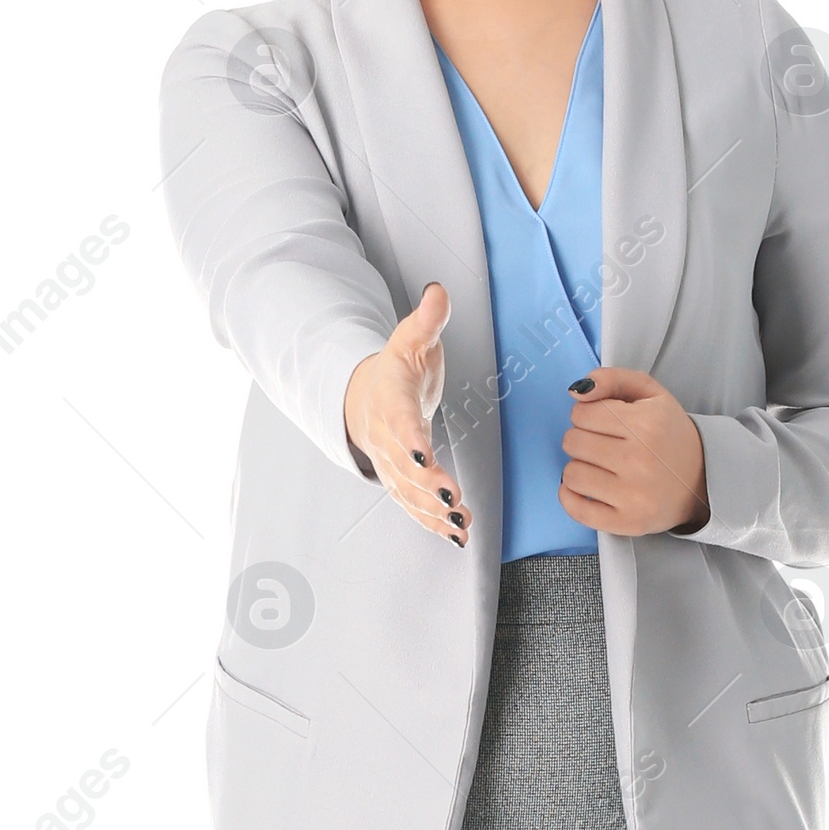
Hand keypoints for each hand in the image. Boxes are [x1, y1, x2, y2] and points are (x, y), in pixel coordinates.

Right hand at [343, 285, 468, 545]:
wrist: (366, 399)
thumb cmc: (396, 370)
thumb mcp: (410, 340)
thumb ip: (426, 320)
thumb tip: (438, 292)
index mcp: (389, 400)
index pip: (397, 420)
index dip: (408, 438)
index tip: (422, 454)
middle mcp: (386, 438)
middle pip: (403, 465)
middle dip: (427, 484)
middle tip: (452, 498)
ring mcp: (392, 465)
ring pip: (409, 493)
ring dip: (434, 512)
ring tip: (461, 524)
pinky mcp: (402, 483)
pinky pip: (415, 508)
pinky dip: (434, 525)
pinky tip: (459, 537)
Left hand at [560, 365, 708, 536]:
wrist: (702, 479)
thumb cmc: (669, 434)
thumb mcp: (650, 394)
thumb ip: (613, 379)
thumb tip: (575, 391)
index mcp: (646, 424)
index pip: (581, 413)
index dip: (588, 414)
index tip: (604, 422)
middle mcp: (639, 460)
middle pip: (572, 442)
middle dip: (582, 439)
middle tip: (604, 444)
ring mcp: (633, 495)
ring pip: (571, 474)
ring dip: (579, 467)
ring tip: (601, 467)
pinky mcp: (627, 522)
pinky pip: (576, 509)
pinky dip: (571, 497)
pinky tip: (587, 488)